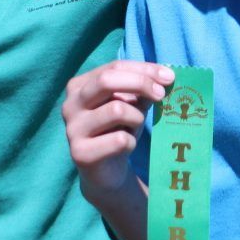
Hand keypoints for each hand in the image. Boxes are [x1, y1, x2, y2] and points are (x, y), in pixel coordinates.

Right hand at [62, 60, 172, 201]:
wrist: (106, 172)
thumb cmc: (119, 131)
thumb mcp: (131, 105)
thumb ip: (142, 90)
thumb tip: (164, 77)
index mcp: (79, 86)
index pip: (113, 67)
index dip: (144, 69)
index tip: (169, 77)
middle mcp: (70, 105)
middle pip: (107, 80)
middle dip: (140, 83)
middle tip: (162, 94)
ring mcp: (72, 129)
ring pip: (117, 110)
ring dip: (136, 118)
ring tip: (135, 128)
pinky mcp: (80, 153)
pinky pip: (119, 140)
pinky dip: (131, 142)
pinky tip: (126, 147)